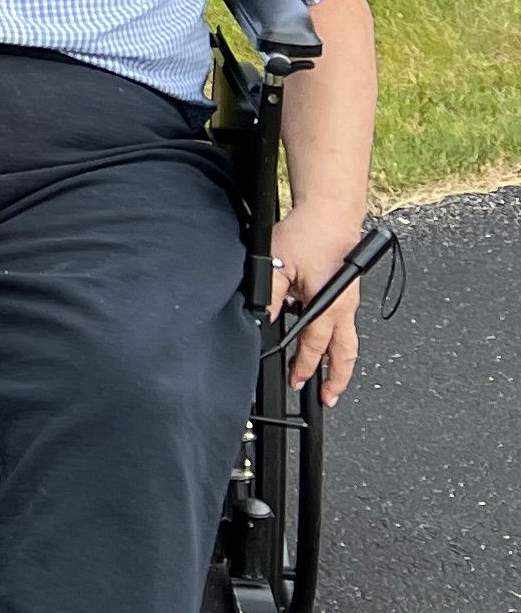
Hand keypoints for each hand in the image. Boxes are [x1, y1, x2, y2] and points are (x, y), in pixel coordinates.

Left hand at [273, 201, 369, 403]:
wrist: (330, 214)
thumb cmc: (307, 234)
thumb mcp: (277, 263)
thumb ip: (271, 294)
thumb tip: (264, 320)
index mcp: (329, 305)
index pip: (315, 345)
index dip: (305, 366)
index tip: (296, 382)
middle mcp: (344, 307)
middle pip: (345, 352)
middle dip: (337, 378)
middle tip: (327, 397)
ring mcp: (348, 300)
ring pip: (348, 340)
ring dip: (340, 361)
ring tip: (332, 379)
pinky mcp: (346, 291)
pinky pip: (344, 323)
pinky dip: (336, 338)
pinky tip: (322, 341)